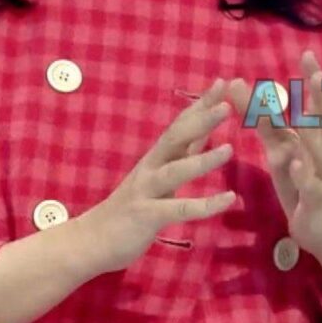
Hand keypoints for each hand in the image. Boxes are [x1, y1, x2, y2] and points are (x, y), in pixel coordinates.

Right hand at [77, 78, 237, 275]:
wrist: (91, 240)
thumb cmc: (132, 206)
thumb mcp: (159, 174)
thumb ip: (182, 153)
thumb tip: (205, 129)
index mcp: (156, 157)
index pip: (180, 124)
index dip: (200, 104)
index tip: (222, 82)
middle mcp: (150, 168)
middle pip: (175, 138)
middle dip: (200, 120)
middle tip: (226, 103)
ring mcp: (146, 191)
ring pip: (175, 171)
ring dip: (202, 160)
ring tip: (230, 149)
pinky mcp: (146, 215)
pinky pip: (179, 209)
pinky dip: (205, 205)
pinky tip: (228, 199)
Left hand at [228, 50, 321, 260]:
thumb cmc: (303, 185)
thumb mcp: (282, 151)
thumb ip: (264, 122)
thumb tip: (238, 87)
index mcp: (320, 138)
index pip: (319, 104)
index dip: (315, 80)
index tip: (308, 54)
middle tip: (317, 74)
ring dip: (314, 134)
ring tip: (304, 116)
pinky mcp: (320, 200)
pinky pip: (314, 186)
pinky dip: (305, 175)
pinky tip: (296, 164)